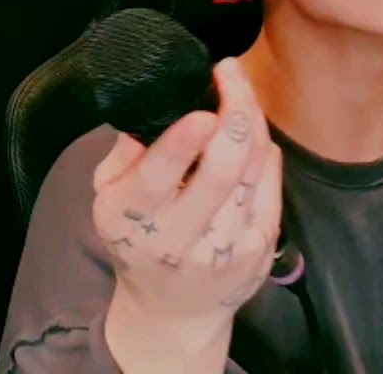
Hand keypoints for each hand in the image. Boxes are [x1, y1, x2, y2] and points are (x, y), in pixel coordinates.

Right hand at [91, 58, 281, 327]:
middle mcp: (179, 239)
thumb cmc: (138, 238)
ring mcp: (226, 248)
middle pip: (222, 170)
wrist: (173, 310)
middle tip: (231, 73)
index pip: (158, 178)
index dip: (183, 143)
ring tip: (240, 93)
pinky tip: (252, 133)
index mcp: (132, 221)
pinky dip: (265, 150)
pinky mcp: (260, 248)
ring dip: (253, 121)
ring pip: (253, 169)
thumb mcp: (110, 199)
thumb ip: (125, 156)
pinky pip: (271, 182)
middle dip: (235, 112)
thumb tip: (151, 108)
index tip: (203, 111)